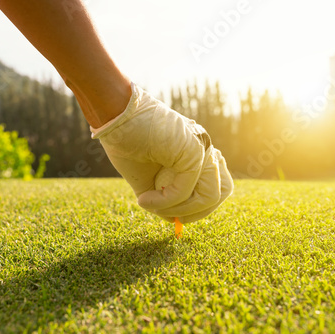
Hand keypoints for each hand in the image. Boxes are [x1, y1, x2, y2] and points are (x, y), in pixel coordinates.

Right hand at [91, 82, 232, 222]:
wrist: (113, 115)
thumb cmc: (125, 141)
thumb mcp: (146, 178)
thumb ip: (162, 198)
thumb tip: (173, 220)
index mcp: (195, 152)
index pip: (214, 186)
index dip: (196, 208)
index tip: (171, 215)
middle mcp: (203, 148)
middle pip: (221, 192)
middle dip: (197, 213)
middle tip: (172, 218)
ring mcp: (201, 147)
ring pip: (211, 196)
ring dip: (182, 209)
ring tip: (153, 205)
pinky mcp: (194, 149)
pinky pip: (187, 190)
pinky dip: (165, 201)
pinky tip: (145, 199)